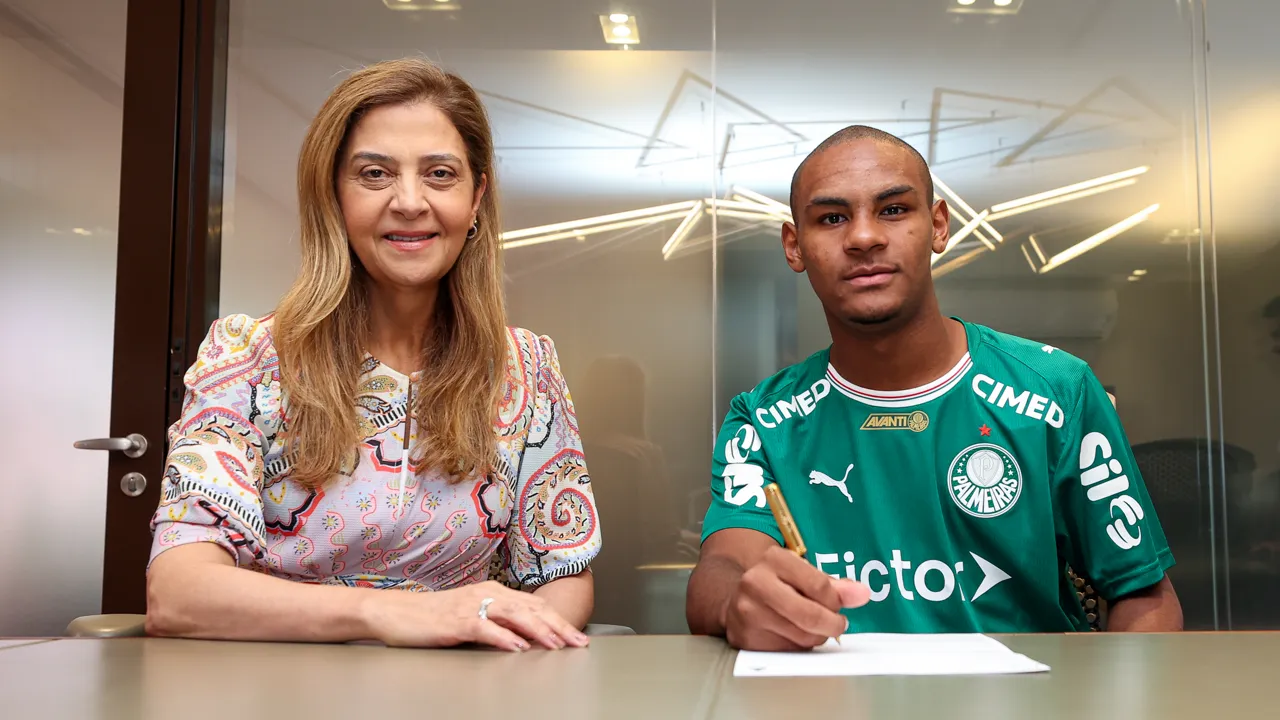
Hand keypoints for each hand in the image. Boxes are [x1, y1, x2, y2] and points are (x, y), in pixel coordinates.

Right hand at [363, 580, 589, 651]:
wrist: (394, 612)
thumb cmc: (431, 617)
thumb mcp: (470, 615)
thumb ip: (497, 621)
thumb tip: (525, 637)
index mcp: (492, 591)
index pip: (533, 606)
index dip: (558, 620)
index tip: (577, 635)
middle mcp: (486, 594)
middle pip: (530, 609)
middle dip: (558, 626)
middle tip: (578, 642)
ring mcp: (471, 606)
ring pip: (513, 616)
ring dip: (538, 631)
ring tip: (556, 644)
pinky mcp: (455, 621)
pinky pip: (485, 628)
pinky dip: (504, 638)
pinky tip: (517, 647)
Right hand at [725, 546, 870, 650]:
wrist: (734, 597)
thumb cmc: (777, 584)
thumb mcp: (803, 574)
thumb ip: (834, 585)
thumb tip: (861, 594)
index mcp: (774, 559)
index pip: (819, 586)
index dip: (836, 602)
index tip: (839, 606)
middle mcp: (755, 582)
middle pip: (810, 615)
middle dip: (832, 624)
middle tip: (837, 624)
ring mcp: (747, 612)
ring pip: (801, 637)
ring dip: (816, 637)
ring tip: (811, 627)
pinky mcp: (744, 637)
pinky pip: (786, 651)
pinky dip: (797, 647)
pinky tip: (792, 634)